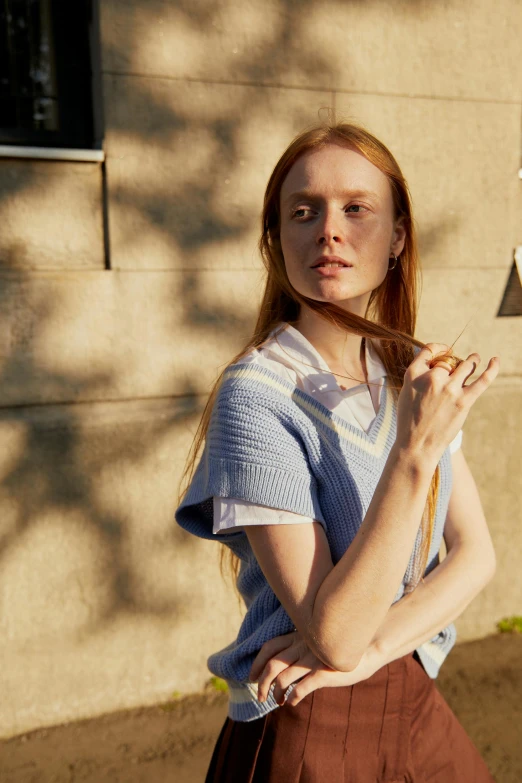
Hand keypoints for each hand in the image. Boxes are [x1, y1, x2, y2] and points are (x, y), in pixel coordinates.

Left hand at [249, 631, 382, 706]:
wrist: (367, 647)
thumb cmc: (340, 647)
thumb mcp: (317, 642)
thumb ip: (303, 647)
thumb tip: (286, 662)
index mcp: (298, 637)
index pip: (269, 647)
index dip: (257, 663)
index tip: (251, 677)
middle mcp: (302, 646)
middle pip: (272, 664)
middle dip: (261, 682)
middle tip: (259, 696)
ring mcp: (312, 659)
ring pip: (283, 678)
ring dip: (276, 693)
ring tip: (277, 702)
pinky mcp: (323, 673)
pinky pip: (302, 687)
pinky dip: (293, 697)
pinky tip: (292, 703)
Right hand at [396, 342, 498, 462]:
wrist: (416, 446)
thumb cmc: (410, 421)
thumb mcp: (406, 393)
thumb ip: (419, 377)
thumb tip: (441, 366)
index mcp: (413, 374)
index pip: (429, 349)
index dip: (440, 348)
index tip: (445, 351)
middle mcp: (432, 378)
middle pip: (449, 360)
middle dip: (452, 363)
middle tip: (454, 369)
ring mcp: (449, 389)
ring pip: (466, 365)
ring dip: (472, 361)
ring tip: (474, 359)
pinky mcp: (463, 401)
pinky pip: (483, 379)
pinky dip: (491, 368)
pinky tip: (495, 361)